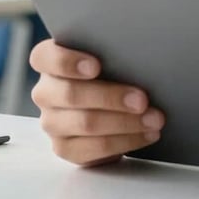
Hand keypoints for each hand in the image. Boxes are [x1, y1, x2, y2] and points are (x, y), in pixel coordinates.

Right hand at [29, 39, 165, 166]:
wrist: (110, 102)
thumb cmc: (110, 68)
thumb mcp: (109, 54)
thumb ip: (112, 50)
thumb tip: (140, 51)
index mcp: (48, 61)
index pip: (44, 57)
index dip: (68, 62)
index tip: (96, 66)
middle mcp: (45, 92)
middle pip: (70, 94)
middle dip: (111, 97)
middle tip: (143, 100)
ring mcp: (52, 122)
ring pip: (85, 123)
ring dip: (125, 122)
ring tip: (154, 119)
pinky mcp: (65, 148)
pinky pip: (94, 149)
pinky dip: (125, 141)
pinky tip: (147, 134)